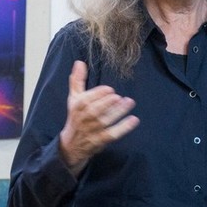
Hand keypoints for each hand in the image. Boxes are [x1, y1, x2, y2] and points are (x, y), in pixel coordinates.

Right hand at [59, 60, 138, 175]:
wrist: (72, 144)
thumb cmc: (76, 116)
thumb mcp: (74, 98)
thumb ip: (77, 80)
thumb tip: (79, 62)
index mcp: (78, 106)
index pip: (88, 98)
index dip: (100, 94)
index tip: (110, 90)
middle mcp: (85, 118)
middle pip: (97, 109)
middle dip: (108, 102)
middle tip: (119, 97)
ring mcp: (93, 129)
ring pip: (106, 120)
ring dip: (118, 111)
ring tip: (129, 102)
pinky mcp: (101, 140)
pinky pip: (114, 133)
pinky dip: (124, 127)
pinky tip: (134, 119)